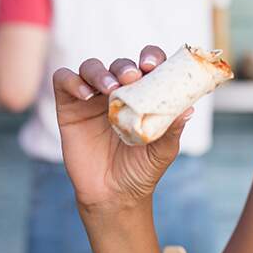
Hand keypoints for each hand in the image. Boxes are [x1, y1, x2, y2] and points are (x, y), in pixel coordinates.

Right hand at [51, 45, 192, 212]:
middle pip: (119, 64)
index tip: (152, 65)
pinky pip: (64, 81)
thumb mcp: (163, 151)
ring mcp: (92, 98)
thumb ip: (172, 129)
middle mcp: (117, 92)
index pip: (147, 65)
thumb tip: (188, 109)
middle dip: (125, 66)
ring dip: (100, 72)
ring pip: (91, 68)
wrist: (113, 196)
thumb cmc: (141, 170)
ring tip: (109, 89)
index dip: (151, 57)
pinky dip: (72, 80)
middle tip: (131, 77)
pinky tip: (85, 95)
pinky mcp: (69, 107)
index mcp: (143, 95)